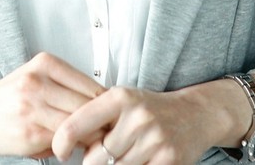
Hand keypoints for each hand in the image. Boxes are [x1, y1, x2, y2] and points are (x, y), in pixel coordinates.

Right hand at [0, 52, 102, 157]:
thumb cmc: (10, 96)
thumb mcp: (36, 77)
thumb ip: (67, 87)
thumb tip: (107, 107)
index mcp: (45, 63)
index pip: (92, 87)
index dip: (106, 107)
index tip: (110, 118)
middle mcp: (37, 81)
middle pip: (88, 107)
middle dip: (99, 124)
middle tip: (103, 135)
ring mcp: (32, 107)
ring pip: (77, 126)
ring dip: (85, 139)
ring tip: (83, 143)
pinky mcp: (28, 133)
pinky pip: (62, 143)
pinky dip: (67, 148)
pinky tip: (61, 148)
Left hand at [52, 84, 231, 164]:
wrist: (195, 115)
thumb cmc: (149, 110)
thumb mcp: (122, 103)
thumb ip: (95, 118)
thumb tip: (65, 143)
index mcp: (120, 97)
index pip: (77, 123)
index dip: (61, 142)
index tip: (59, 152)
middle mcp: (137, 116)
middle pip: (94, 156)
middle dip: (92, 161)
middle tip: (99, 154)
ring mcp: (154, 139)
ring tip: (123, 154)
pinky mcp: (168, 159)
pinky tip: (138, 160)